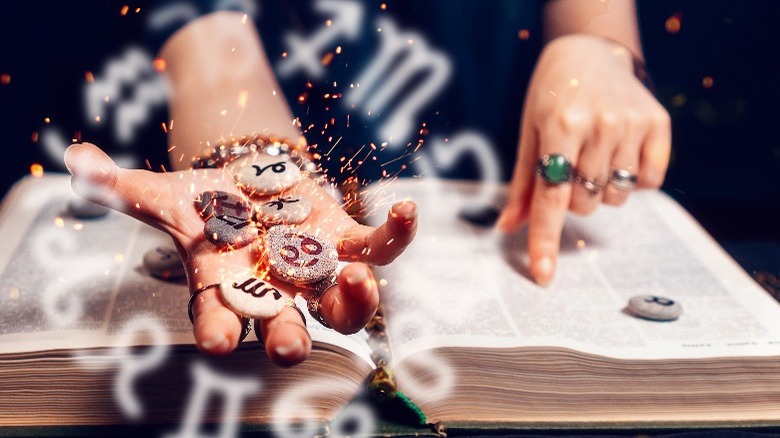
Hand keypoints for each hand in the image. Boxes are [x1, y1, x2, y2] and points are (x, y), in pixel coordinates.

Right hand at [64, 142, 416, 365]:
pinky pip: (378, 247)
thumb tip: (78, 163)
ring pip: (342, 306)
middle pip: (286, 330)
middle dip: (288, 341)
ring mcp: (316, 272)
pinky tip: (404, 210)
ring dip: (353, 300)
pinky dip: (394, 234)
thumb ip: (125, 186)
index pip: (217, 320)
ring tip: (356, 279)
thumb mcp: (167, 194)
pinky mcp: (347, 242)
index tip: (215, 342)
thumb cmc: (208, 204)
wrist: (251, 187)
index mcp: (226, 288)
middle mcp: (275, 293)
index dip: (216, 332)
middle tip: (289, 348)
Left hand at [496, 34, 670, 285]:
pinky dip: (635, 179)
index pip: (551, 198)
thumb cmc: (551, 95)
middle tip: (569, 164)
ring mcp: (633, 124)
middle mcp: (600, 125)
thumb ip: (523, 184)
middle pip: (584, 204)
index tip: (543, 276)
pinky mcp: (659, 124)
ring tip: (594, 154)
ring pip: (616, 198)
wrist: (589, 51)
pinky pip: (650, 182)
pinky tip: (621, 152)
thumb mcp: (528, 131)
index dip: (545, 240)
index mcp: (560, 126)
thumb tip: (507, 229)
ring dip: (601, 188)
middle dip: (572, 197)